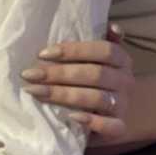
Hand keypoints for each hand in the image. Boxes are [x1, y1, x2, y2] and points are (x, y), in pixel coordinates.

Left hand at [21, 23, 134, 145]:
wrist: (112, 108)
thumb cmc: (94, 73)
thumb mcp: (96, 54)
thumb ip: (98, 37)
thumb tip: (112, 27)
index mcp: (121, 59)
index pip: (103, 50)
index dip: (73, 51)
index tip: (42, 54)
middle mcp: (125, 80)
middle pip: (95, 74)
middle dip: (58, 74)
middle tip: (30, 75)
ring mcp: (124, 104)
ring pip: (97, 99)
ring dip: (63, 95)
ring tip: (35, 92)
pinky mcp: (120, 127)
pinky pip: (112, 126)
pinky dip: (92, 121)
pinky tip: (71, 116)